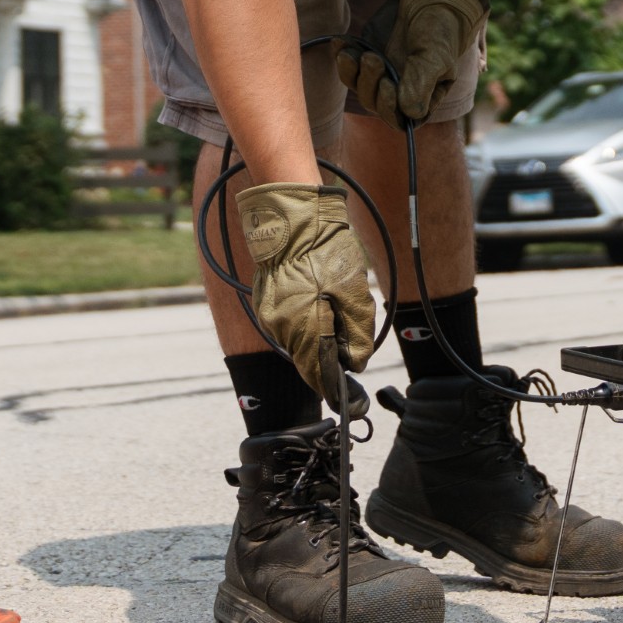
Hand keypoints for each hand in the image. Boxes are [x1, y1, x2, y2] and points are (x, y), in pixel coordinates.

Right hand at [236, 184, 374, 397]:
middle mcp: (280, 329)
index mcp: (303, 328)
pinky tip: (318, 302)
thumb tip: (357, 362)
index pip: (319, 375)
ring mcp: (269, 316)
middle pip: (310, 360)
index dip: (337, 390)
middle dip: (331, 359)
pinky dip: (306, 324)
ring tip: (334, 310)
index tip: (352, 404)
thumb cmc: (327, 252)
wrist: (293, 219)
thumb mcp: (355, 292)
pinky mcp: (265, 305)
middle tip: (352, 347)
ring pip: (300, 343)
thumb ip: (358, 333)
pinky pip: (289, 326)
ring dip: (319, 339)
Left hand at [335, 0, 488, 129]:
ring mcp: (380, 77)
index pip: (401, 118)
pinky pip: (348, 65)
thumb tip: (407, 111)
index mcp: (422, 99)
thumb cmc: (440, 30)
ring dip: (351, 72)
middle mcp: (399, 93)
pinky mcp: (365, 60)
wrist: (429, 0)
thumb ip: (422, 82)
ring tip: (352, 52)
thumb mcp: (436, 56)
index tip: (387, 83)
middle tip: (372, 58)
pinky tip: (340, 41)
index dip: (389, 107)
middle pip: (375, 103)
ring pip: (358, 86)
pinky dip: (341, 55)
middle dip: (369, 84)